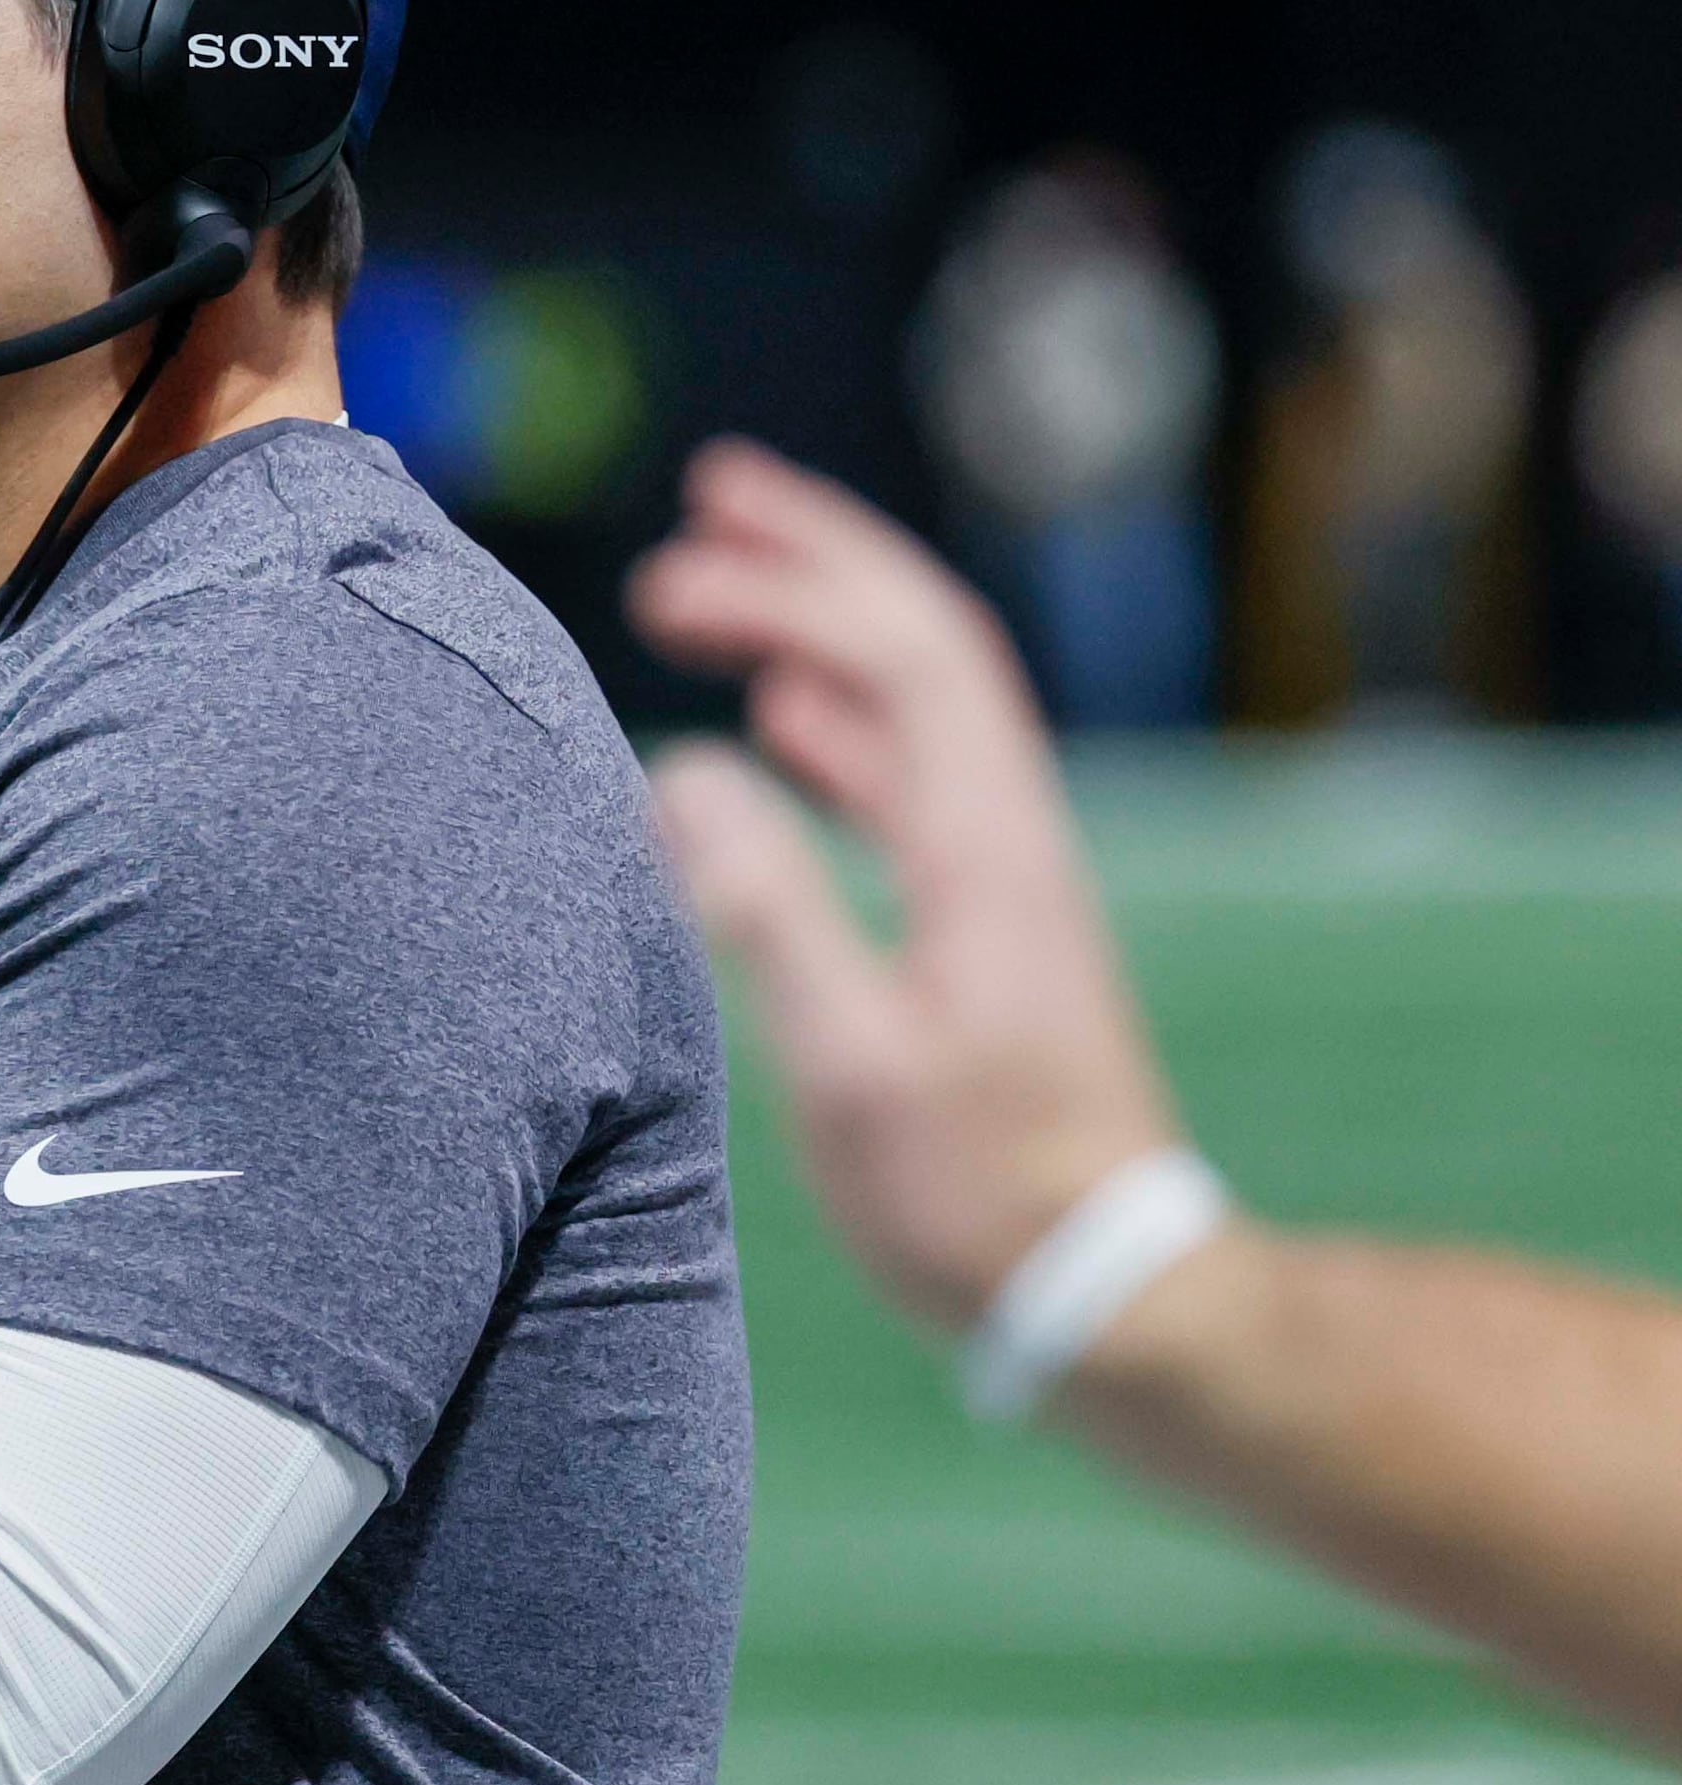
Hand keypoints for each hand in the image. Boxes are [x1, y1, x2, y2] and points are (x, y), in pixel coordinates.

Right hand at [624, 437, 1185, 1332]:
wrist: (1109, 1289)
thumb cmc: (973, 1197)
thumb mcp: (853, 1066)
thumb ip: (769, 915)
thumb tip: (681, 771)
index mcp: (983, 852)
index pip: (900, 658)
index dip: (795, 586)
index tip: (675, 565)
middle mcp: (1006, 839)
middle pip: (922, 645)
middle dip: (818, 558)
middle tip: (710, 495)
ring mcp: (1002, 879)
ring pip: (916, 703)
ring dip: (821, 628)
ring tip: (720, 585)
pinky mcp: (985, 926)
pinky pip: (910, 775)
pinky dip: (840, 722)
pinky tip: (782, 727)